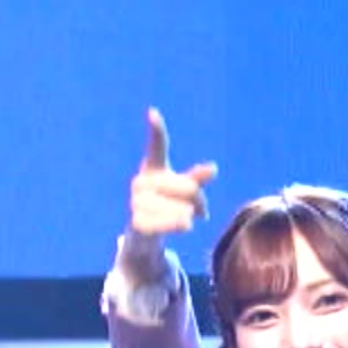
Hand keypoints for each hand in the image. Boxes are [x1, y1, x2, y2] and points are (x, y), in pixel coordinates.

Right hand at [123, 108, 217, 276]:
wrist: (143, 235)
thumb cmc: (167, 205)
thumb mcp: (185, 191)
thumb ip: (196, 178)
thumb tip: (212, 168)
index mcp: (153, 168)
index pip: (157, 146)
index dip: (156, 130)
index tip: (153, 112)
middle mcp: (140, 181)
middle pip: (188, 187)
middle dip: (199, 199)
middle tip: (203, 210)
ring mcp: (136, 202)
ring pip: (181, 208)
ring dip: (191, 216)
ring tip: (190, 219)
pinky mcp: (136, 222)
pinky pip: (169, 223)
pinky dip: (180, 225)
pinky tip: (184, 225)